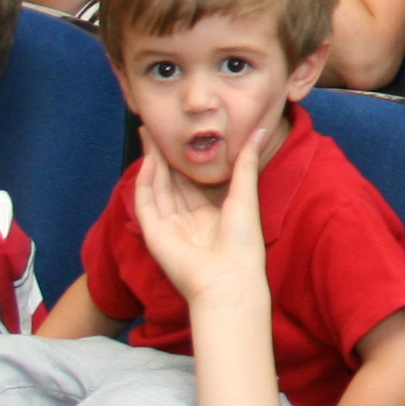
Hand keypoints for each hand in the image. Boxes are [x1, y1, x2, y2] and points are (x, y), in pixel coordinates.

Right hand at [128, 121, 265, 304]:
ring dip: (152, 163)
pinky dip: (145, 183)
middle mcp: (187, 220)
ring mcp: (169, 227)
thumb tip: (259, 130)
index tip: (182, 134)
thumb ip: (246, 163)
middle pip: (171, 182)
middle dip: (163, 156)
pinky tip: (148, 162)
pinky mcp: (155, 233)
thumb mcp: (245, 195)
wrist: (228, 277)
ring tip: (149, 136)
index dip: (185, 159)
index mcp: (209, 215)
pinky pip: (146, 204)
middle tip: (156, 129)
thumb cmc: (243, 242)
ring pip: (157, 188)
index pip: (192, 182)